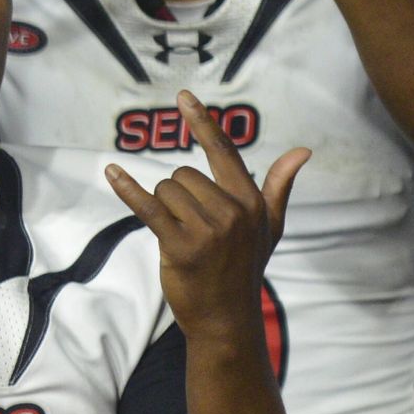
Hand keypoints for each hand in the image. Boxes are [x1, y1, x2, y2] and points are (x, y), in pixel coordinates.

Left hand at [108, 88, 307, 346]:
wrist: (226, 316)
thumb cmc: (244, 268)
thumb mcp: (269, 227)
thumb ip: (278, 186)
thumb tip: (302, 151)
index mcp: (252, 201)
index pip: (224, 152)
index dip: (203, 123)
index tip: (184, 97)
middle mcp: (232, 211)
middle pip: (183, 175)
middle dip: (176, 196)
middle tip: (188, 227)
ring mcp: (207, 229)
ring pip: (165, 192)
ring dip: (162, 210)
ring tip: (179, 236)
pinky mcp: (180, 246)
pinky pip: (147, 208)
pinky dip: (127, 190)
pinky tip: (111, 173)